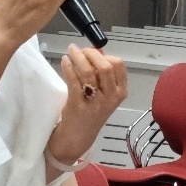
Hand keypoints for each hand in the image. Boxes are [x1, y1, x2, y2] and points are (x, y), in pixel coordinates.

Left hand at [48, 44, 127, 162]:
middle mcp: (111, 97)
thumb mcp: (104, 93)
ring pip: (88, 72)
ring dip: (78, 57)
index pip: (118, 65)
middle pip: (105, 67)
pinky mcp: (78, 105)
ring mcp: (95, 102)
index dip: (104, 54)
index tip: (93, 51)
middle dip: (91, 54)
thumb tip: (97, 49)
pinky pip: (73, 81)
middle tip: (79, 50)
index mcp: (120, 92)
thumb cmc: (91, 112)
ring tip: (70, 52)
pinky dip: (68, 67)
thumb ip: (102, 72)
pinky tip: (64, 61)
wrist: (79, 136)